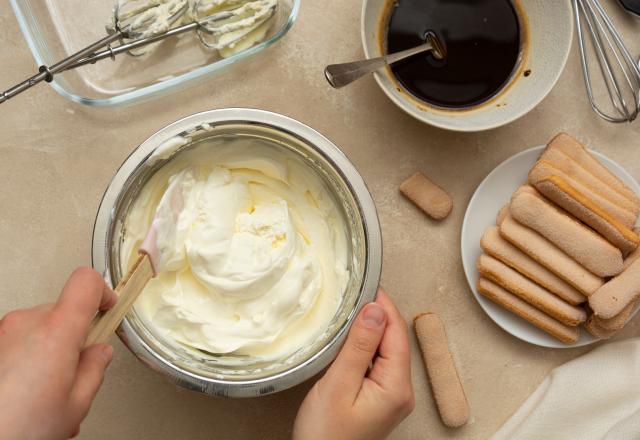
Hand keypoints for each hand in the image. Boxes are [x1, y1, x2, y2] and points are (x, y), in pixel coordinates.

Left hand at [0, 267, 116, 439]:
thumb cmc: (16, 429)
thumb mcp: (75, 405)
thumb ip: (94, 370)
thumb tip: (98, 355)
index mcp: (56, 332)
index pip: (86, 283)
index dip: (103, 292)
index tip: (107, 306)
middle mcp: (25, 324)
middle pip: (62, 312)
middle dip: (72, 338)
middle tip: (73, 373)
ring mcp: (1, 333)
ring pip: (38, 329)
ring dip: (47, 351)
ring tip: (44, 392)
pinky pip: (16, 342)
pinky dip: (25, 360)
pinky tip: (24, 395)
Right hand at [293, 288, 413, 439]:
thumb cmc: (325, 435)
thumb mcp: (339, 385)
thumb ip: (359, 346)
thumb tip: (375, 310)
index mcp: (397, 386)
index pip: (396, 332)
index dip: (383, 305)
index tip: (367, 284)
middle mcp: (400, 391)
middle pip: (394, 339)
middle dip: (377, 313)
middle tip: (355, 293)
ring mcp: (390, 396)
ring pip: (385, 349)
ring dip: (370, 329)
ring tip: (349, 310)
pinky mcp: (378, 398)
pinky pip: (377, 362)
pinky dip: (365, 346)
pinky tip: (350, 339)